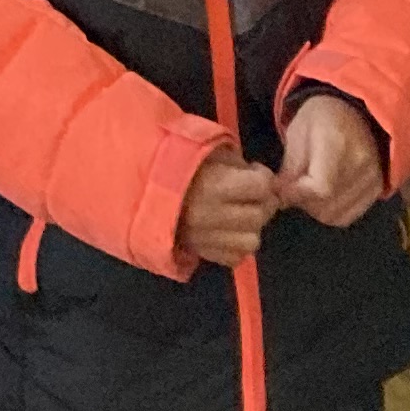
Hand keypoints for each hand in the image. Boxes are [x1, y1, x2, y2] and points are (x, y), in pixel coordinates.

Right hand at [177, 148, 280, 262]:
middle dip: (262, 202)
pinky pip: (235, 258)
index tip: (255, 173)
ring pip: (252, 242)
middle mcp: (212, 215)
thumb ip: (238, 164)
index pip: (262, 186)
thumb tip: (265, 180)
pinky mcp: (202, 254)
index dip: (264, 178)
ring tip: (241, 214)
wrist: (144, 190)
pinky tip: (228, 230)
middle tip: (253, 194)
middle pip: (259, 215)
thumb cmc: (178, 165)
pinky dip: (237, 245)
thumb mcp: (208, 152)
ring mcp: (207, 239)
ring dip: (251, 227)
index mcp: (214, 185)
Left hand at [276, 92, 384, 229]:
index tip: (283, 189)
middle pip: (327, 206)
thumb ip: (290, 166)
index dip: (297, 194)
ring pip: (336, 215)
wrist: (358, 110)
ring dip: (316, 209)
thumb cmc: (321, 117)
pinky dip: (332, 212)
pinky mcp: (378, 189)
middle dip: (303, 202)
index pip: (321, 188)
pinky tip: (325, 195)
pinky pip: (348, 216)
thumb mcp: (297, 132)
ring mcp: (373, 179)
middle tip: (294, 187)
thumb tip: (279, 196)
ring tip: (309, 189)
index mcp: (337, 142)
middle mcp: (360, 164)